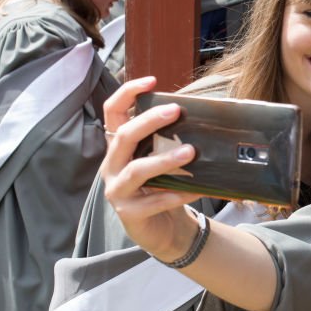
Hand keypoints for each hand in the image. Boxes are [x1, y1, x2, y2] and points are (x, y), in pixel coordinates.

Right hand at [100, 76, 202, 259]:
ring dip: (165, 160)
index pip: (113, 112)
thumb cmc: (163, 188)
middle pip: (124, 136)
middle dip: (150, 121)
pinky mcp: (129, 214)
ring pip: (137, 170)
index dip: (127, 93)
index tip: (151, 80)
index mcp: (118, 147)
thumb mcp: (162, 160)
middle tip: (176, 111)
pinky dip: (178, 194)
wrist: (162, 230)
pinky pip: (155, 201)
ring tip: (190, 152)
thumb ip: (168, 141)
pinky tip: (198, 189)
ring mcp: (117, 190)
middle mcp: (112, 165)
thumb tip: (196, 115)